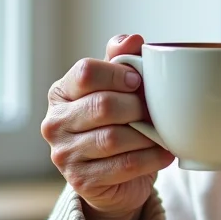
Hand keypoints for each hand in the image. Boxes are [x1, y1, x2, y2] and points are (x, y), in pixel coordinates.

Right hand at [42, 34, 174, 219]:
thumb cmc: (116, 126)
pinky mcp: (81, 181)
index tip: (139, 82)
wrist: (113, 180)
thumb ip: (120, 61)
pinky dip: (151, 158)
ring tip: (163, 133)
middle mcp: (55, 123)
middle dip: (137, 107)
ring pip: (114, 138)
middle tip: (154, 112)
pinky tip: (165, 153)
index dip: (118, 74)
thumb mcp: (116, 90)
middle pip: (103, 106)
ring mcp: (64, 154)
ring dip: (146, 135)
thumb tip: (132, 38)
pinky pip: (124, 165)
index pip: (86, 72)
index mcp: (61, 93)